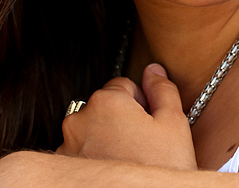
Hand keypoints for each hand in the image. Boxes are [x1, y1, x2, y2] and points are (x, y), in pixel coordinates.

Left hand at [57, 64, 196, 169]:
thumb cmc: (160, 167)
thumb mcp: (174, 123)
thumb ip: (162, 90)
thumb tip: (153, 71)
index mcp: (106, 101)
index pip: (123, 85)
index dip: (142, 103)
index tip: (150, 123)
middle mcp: (79, 120)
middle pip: (105, 107)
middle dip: (122, 120)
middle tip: (144, 143)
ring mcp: (67, 147)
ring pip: (92, 131)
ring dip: (107, 138)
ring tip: (130, 159)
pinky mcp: (63, 168)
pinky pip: (81, 152)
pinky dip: (95, 157)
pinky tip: (116, 168)